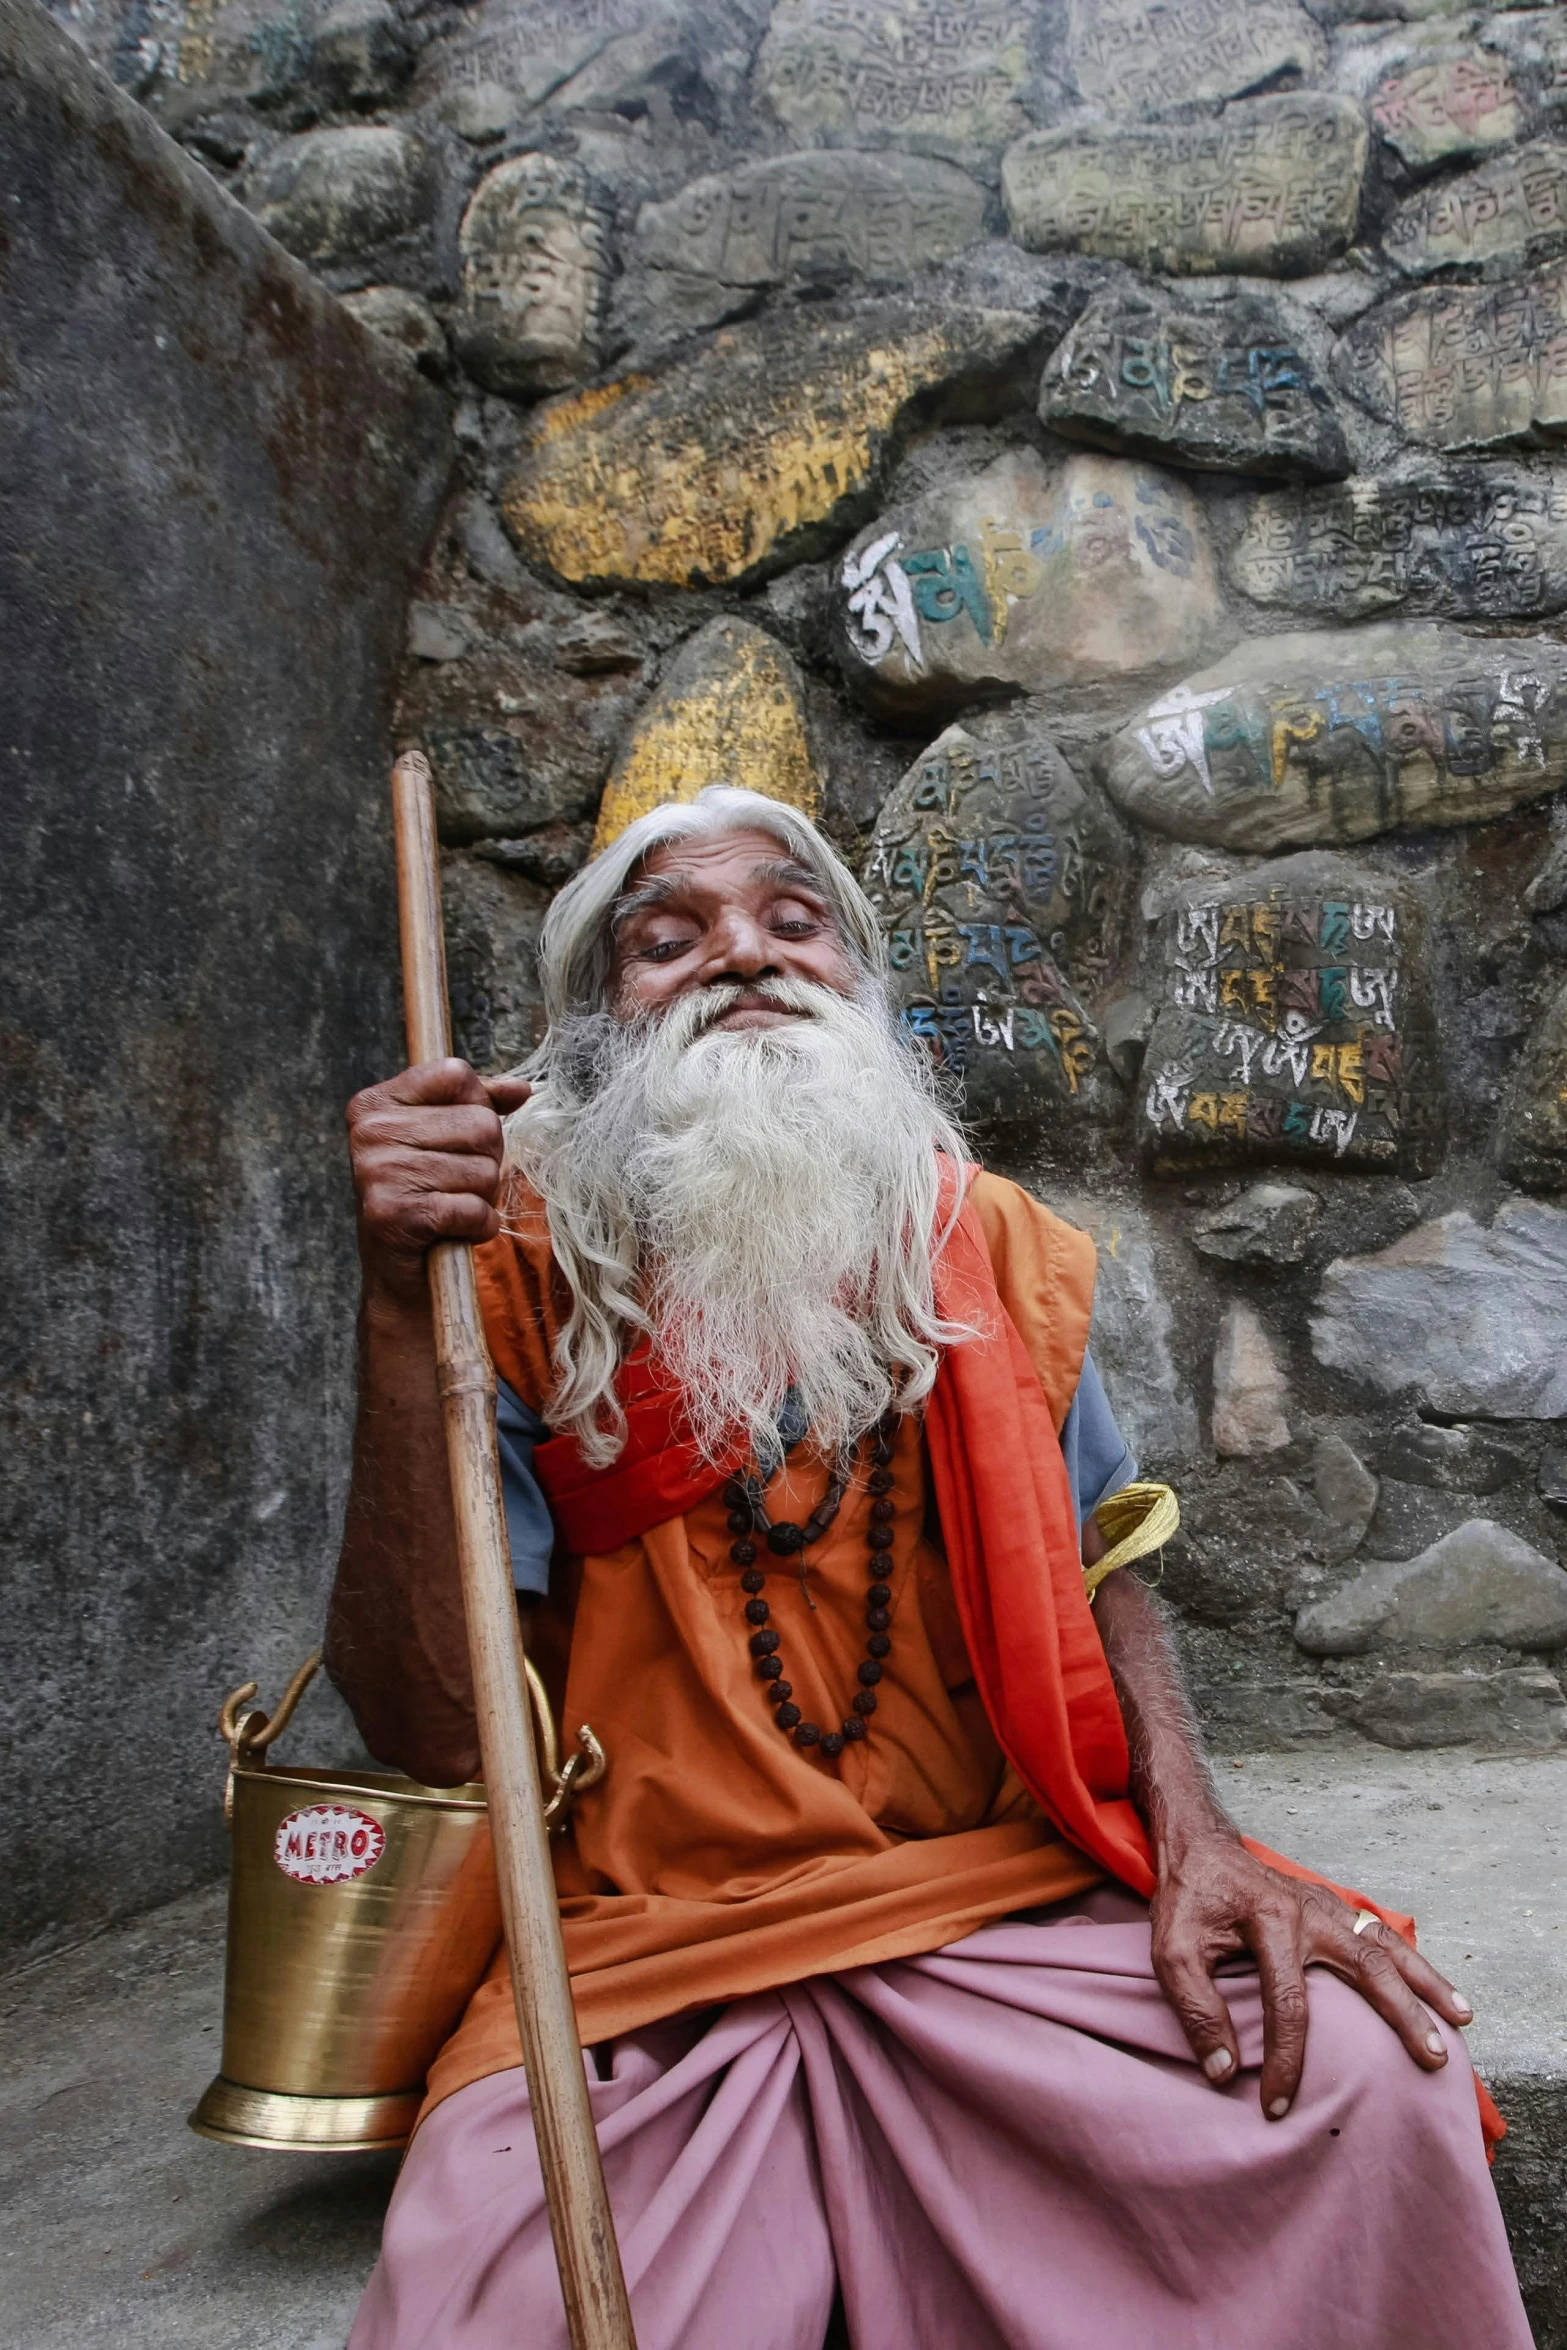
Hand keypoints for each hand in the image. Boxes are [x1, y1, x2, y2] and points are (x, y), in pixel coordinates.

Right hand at [347, 1058, 531, 1307]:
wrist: (399, 1274)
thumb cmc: (426, 1197)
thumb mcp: (444, 1140)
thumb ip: (480, 1105)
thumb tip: (522, 1088)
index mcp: (374, 1104)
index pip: (456, 1075)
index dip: (478, 1106)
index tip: (457, 1138)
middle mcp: (370, 1132)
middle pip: (481, 1124)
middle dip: (487, 1159)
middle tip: (456, 1183)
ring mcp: (378, 1172)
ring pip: (484, 1169)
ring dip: (482, 1197)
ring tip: (451, 1207)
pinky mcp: (394, 1214)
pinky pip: (474, 1209)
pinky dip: (479, 1226)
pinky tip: (455, 1231)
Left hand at [1150, 1827, 1473, 2117]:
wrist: (1199, 1847)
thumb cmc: (1187, 1901)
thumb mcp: (1171, 1950)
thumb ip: (1195, 2008)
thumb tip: (1224, 2070)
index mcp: (1270, 1922)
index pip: (1288, 2003)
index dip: (1285, 2060)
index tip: (1277, 2105)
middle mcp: (1310, 1912)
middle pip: (1368, 1966)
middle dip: (1403, 2015)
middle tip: (1432, 2057)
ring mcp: (1327, 1906)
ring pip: (1388, 1945)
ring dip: (1427, 1981)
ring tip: (1462, 2017)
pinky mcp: (1333, 1907)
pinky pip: (1381, 1934)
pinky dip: (1412, 1960)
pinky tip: (1435, 1986)